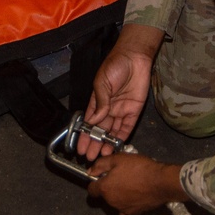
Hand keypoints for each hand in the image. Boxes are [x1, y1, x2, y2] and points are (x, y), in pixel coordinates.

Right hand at [78, 24, 163, 160]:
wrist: (135, 57)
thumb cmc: (115, 65)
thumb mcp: (102, 82)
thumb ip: (100, 102)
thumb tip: (93, 120)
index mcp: (97, 101)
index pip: (89, 122)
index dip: (84, 135)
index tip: (79, 147)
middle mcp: (108, 109)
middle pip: (100, 130)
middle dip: (94, 143)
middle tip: (90, 157)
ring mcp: (121, 110)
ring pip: (112, 131)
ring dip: (107, 143)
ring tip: (102, 155)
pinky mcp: (134, 111)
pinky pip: (127, 127)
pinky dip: (122, 137)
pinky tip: (116, 146)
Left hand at [87, 153, 185, 214]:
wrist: (161, 182)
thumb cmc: (139, 168)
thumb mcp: (119, 159)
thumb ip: (101, 165)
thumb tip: (90, 172)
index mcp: (105, 188)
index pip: (92, 189)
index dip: (95, 182)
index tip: (103, 176)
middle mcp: (110, 202)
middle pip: (104, 196)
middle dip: (109, 188)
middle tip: (121, 177)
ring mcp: (122, 210)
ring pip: (115, 203)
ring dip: (118, 197)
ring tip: (131, 186)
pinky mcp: (134, 214)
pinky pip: (125, 211)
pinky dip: (127, 205)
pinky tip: (135, 197)